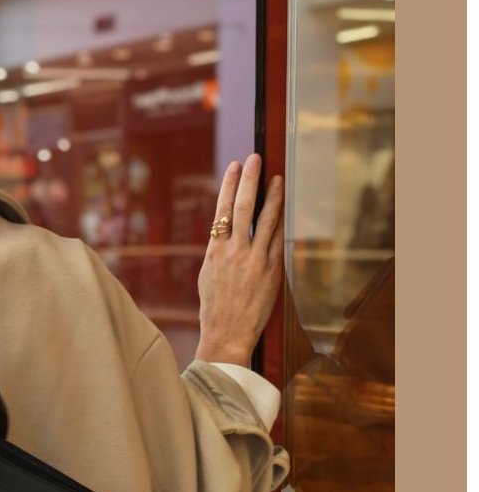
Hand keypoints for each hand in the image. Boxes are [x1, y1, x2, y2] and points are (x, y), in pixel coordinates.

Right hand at [195, 154, 283, 363]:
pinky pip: (277, 238)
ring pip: (264, 219)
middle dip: (248, 180)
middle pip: (241, 207)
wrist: (227, 333)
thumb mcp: (208, 275)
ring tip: (275, 176)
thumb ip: (217, 252)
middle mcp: (233, 251)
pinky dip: (280, 220)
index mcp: (214, 251)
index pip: (221, 211)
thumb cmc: (215, 308)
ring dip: (270, 194)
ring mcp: (253, 259)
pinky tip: (283, 206)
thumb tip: (224, 234)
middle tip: (254, 158)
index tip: (233, 167)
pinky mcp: (271, 270)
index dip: (228, 186)